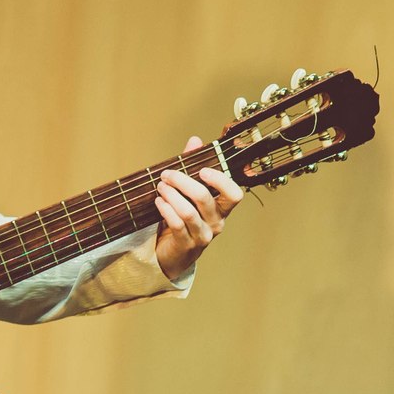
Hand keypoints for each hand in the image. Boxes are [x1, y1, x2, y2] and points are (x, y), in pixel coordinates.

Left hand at [152, 136, 243, 280]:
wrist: (174, 252)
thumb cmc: (184, 218)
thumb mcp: (189, 192)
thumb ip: (192, 166)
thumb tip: (196, 140)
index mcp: (222, 208)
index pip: (234, 194)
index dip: (221, 181)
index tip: (202, 170)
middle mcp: (216, 222)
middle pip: (204, 198)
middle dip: (182, 182)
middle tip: (167, 174)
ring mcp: (203, 235)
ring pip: (188, 212)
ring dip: (171, 195)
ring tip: (160, 186)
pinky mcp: (187, 244)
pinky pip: (177, 225)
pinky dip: (166, 210)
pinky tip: (159, 202)